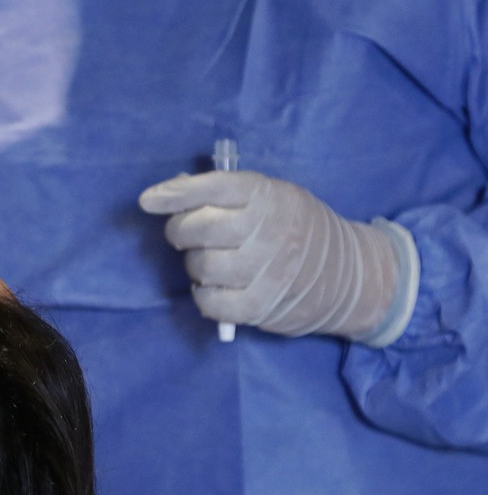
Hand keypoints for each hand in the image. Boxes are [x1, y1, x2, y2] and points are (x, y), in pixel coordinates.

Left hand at [139, 171, 418, 345]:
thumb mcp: (273, 198)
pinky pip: (209, 302)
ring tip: (212, 261)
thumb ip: (228, 195)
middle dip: (180, 230)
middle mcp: (269, 230)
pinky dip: (203, 295)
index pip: (215, 187)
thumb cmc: (295, 229)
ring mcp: (267, 271)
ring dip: (195, 265)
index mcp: (269, 196)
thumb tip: (170, 193)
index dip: (177, 192)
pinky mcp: (261, 307)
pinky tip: (215, 287)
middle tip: (187, 233)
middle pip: (199, 228)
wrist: (347, 275)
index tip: (148, 200)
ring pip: (201, 266)